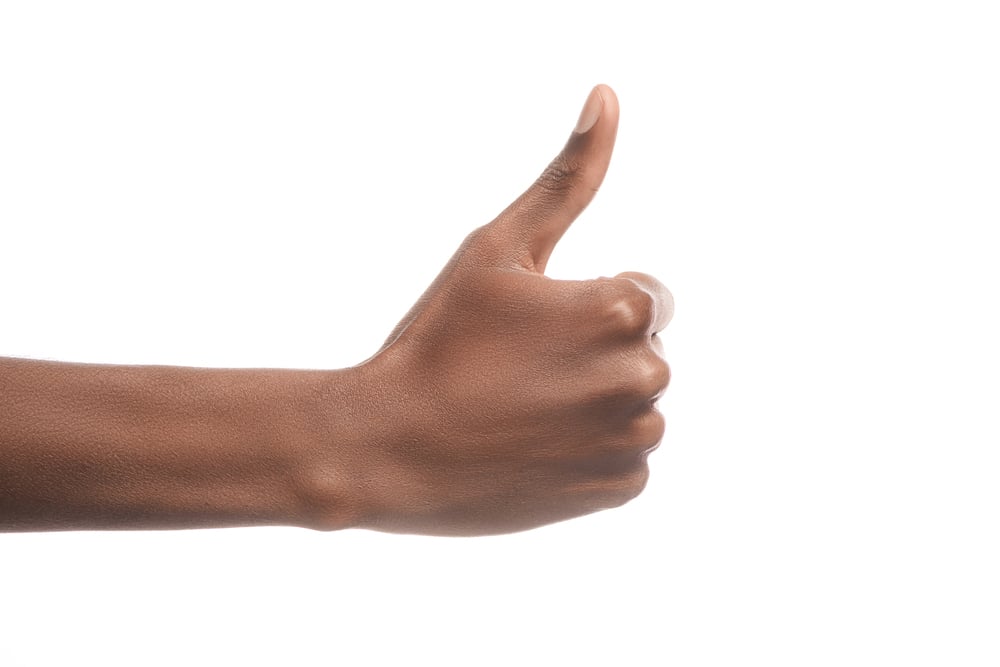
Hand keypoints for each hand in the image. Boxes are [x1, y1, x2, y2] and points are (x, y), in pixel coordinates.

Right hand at [309, 85, 672, 535]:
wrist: (386, 449)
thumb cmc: (437, 339)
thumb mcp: (498, 248)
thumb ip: (568, 176)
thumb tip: (607, 95)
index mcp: (622, 309)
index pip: (644, 296)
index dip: (583, 307)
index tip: (531, 330)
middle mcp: (643, 376)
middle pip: (641, 350)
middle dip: (594, 355)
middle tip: (517, 371)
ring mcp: (632, 439)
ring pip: (635, 405)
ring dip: (595, 404)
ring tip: (522, 411)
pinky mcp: (619, 489)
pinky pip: (626, 459)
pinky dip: (590, 455)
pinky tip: (533, 449)